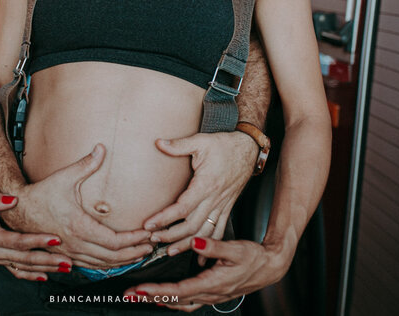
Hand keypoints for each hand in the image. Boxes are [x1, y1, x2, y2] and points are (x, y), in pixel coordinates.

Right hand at [0, 184, 71, 280]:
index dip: (37, 241)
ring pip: (24, 267)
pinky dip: (32, 275)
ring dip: (46, 268)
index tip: (55, 239)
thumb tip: (11, 200)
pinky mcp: (3, 260)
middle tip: (67, 260)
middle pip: (25, 258)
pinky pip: (18, 272)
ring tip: (65, 267)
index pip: (18, 242)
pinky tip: (46, 275)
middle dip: (47, 260)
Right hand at [1, 144, 153, 267]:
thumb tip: (101, 148)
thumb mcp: (65, 177)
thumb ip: (86, 164)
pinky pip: (91, 266)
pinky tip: (117, 260)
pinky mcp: (66, 255)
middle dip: (135, 252)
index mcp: (79, 227)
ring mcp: (70, 253)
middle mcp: (76, 244)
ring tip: (140, 254)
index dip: (134, 239)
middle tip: (151, 246)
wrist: (19, 211)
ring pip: (103, 265)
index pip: (115, 241)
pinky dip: (108, 265)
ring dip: (124, 261)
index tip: (147, 233)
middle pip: (113, 257)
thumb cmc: (41, 195)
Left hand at [124, 236, 289, 311]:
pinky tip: (164, 298)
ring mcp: (211, 296)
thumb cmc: (255, 257)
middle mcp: (210, 293)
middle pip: (174, 300)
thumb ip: (215, 246)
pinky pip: (188, 302)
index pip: (179, 290)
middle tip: (129, 294)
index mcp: (213, 283)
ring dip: (158, 300)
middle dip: (150, 297)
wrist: (270, 266)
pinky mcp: (212, 293)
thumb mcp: (237, 248)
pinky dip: (173, 300)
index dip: (157, 290)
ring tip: (140, 297)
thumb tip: (196, 241)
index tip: (140, 289)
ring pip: (180, 303)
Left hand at [143, 132, 256, 259]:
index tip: (149, 224)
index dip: (165, 218)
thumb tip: (158, 142)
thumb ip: (179, 145)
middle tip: (153, 240)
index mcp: (206, 184)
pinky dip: (209, 245)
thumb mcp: (201, 141)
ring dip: (187, 244)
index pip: (182, 207)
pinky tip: (201, 257)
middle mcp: (215, 198)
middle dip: (171, 235)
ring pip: (204, 232)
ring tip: (170, 251)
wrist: (249, 149)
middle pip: (191, 225)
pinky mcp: (227, 207)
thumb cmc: (225, 145)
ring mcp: (222, 205)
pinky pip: (218, 231)